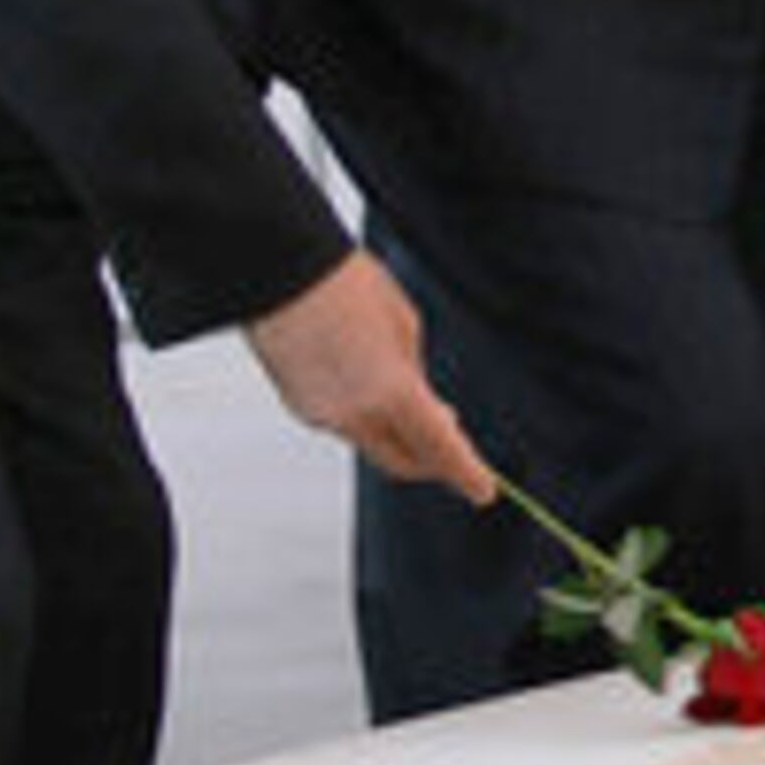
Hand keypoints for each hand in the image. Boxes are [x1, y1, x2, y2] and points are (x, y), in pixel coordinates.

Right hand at [242, 250, 495, 500]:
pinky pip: (343, 422)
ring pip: (371, 441)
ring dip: (395, 430)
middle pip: (403, 461)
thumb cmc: (347, 287)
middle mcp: (356, 416)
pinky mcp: (300, 408)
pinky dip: (362, 412)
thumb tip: (419, 401)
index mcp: (394, 394)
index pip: (441, 450)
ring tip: (404, 390)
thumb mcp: (405, 325)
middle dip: (431, 460)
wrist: (281, 274)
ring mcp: (323, 416)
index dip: (467, 474)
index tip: (483, 491)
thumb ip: (415, 373)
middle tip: (452, 441)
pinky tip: (362, 376)